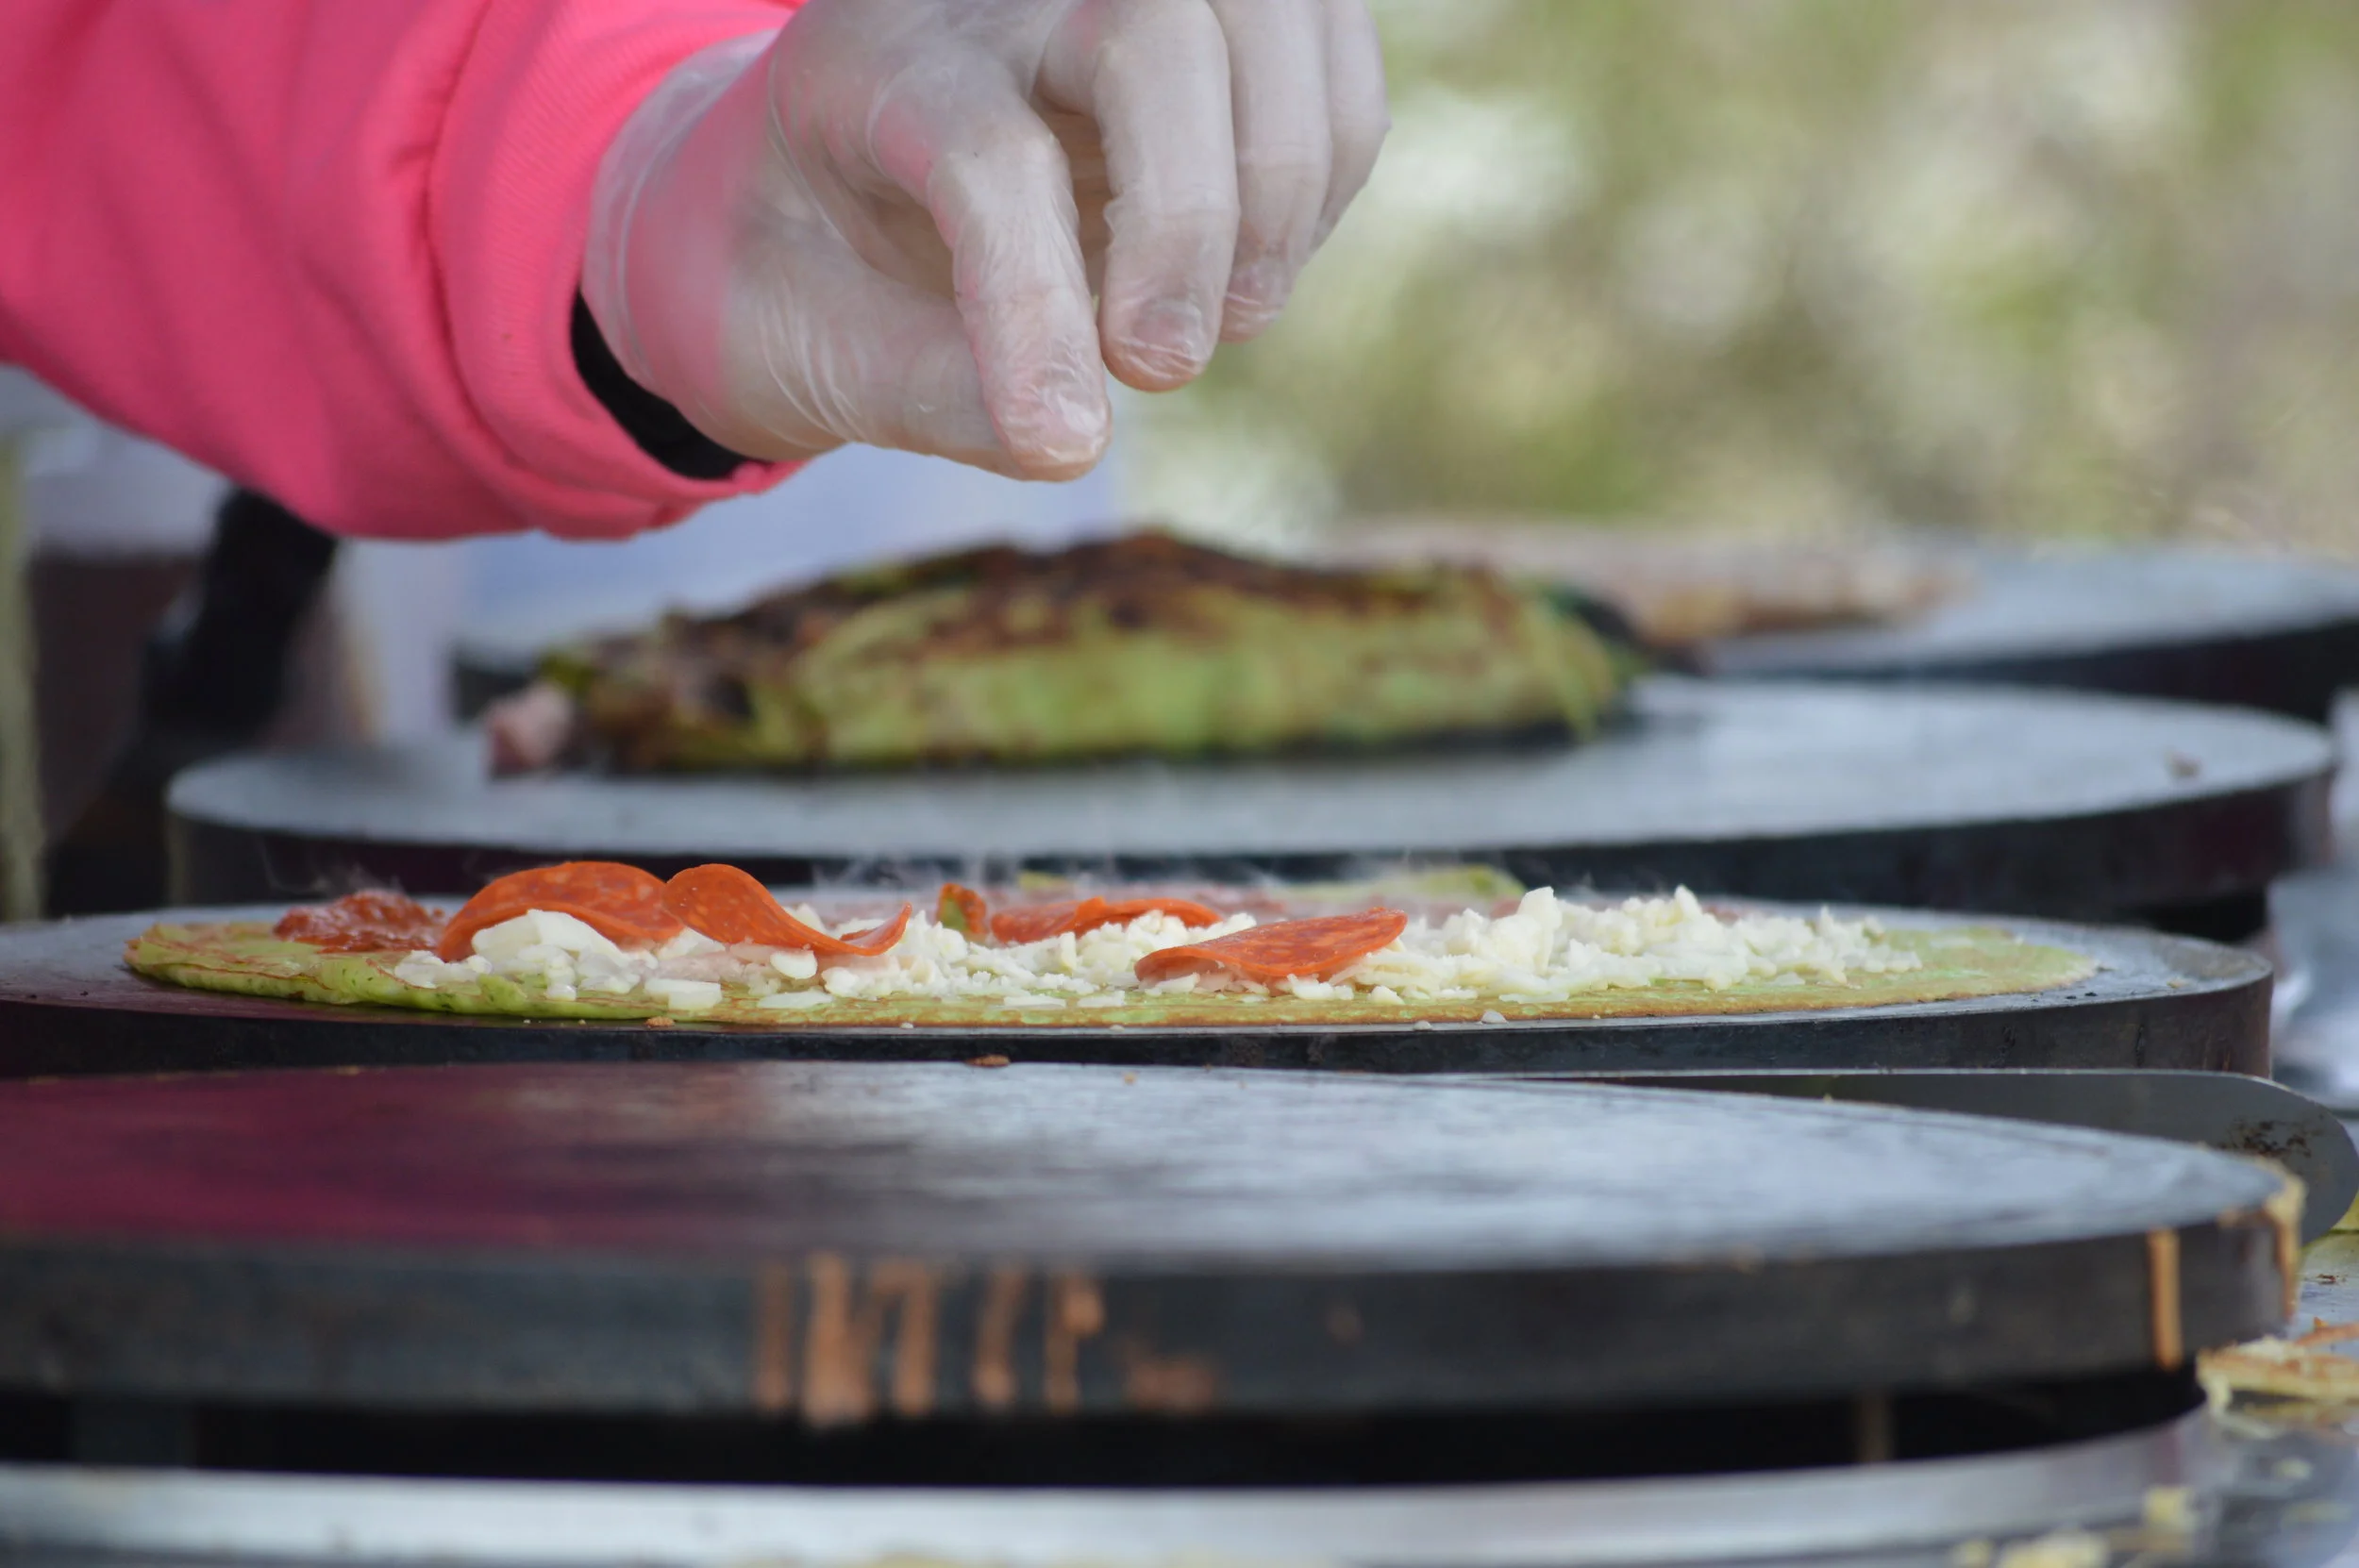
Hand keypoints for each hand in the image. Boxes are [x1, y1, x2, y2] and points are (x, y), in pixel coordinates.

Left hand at [582, 0, 1387, 480]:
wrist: (806, 196)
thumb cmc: (801, 281)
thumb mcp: (807, 351)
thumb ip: (926, 391)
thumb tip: (1070, 439)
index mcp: (869, 58)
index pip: (987, 152)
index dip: (1037, 309)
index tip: (1061, 444)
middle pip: (1154, 27)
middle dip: (1190, 215)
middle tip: (1165, 369)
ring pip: (1268, 16)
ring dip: (1283, 185)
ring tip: (1234, 325)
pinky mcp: (1214, 22)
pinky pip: (1329, 55)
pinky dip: (1326, 168)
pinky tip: (1253, 270)